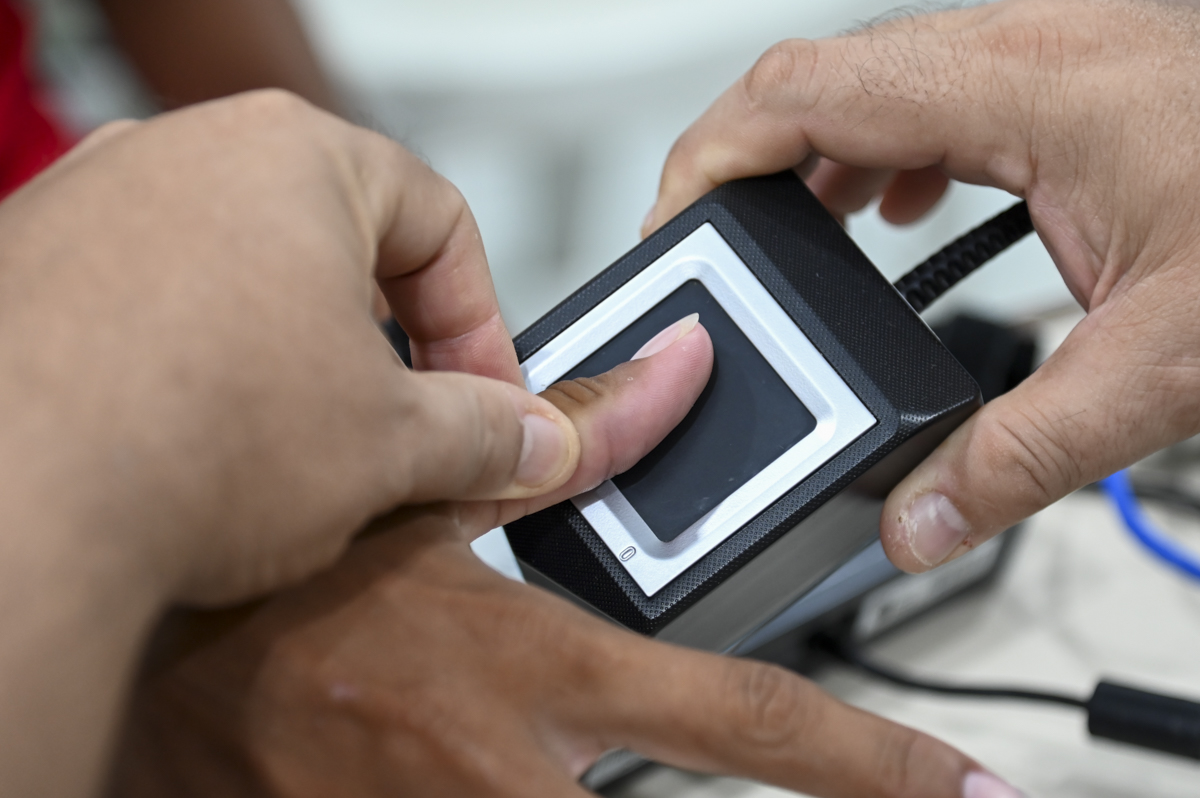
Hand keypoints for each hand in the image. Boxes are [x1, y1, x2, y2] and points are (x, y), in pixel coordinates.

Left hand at [0, 91, 712, 797]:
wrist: (9, 513)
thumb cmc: (182, 441)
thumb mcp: (393, 447)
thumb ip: (489, 434)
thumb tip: (534, 443)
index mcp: (292, 157)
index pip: (440, 224)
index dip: (483, 325)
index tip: (483, 399)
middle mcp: (184, 155)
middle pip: (336, 245)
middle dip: (384, 345)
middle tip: (399, 431)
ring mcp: (93, 206)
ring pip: (239, 277)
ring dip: (287, 360)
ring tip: (292, 452)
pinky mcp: (30, 271)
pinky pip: (148, 307)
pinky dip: (191, 369)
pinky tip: (194, 446)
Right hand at [110, 421, 1007, 797]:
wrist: (159, 656)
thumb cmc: (283, 582)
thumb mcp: (428, 499)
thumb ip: (575, 444)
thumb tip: (678, 375)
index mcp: (535, 673)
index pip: (745, 726)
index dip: (874, 769)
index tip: (966, 796)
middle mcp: (513, 778)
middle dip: (730, 774)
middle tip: (749, 745)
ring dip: (601, 779)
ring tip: (500, 699)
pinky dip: (532, 780)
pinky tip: (470, 734)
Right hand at [642, 0, 1199, 572]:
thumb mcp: (1168, 356)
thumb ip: (1027, 454)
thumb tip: (920, 518)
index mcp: (1021, 88)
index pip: (800, 94)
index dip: (709, 159)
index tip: (672, 230)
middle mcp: (1021, 46)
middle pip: (815, 80)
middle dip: (741, 166)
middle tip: (715, 254)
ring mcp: (1043, 50)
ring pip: (869, 84)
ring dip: (811, 162)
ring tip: (790, 248)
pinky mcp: (1065, 74)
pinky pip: (930, 95)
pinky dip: (883, 157)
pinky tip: (897, 215)